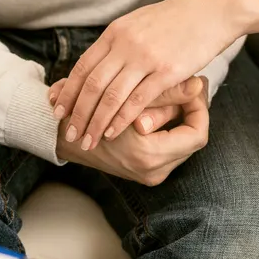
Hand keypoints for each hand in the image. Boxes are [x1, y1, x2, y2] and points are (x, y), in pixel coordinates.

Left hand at [52, 0, 258, 149]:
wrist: (214, 9)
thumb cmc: (179, 19)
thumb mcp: (140, 23)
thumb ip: (119, 42)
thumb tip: (101, 60)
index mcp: (116, 32)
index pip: (83, 66)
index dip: (68, 91)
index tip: (56, 109)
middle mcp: (126, 44)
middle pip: (92, 85)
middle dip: (77, 113)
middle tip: (68, 133)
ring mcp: (146, 57)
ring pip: (110, 96)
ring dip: (95, 122)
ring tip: (87, 140)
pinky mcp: (167, 71)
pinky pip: (137, 100)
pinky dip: (121, 119)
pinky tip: (112, 133)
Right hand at [52, 79, 209, 186]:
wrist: (59, 133)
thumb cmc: (90, 111)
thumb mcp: (130, 98)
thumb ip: (165, 93)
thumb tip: (198, 85)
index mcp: (149, 157)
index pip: (197, 134)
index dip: (199, 109)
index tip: (194, 87)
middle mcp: (152, 171)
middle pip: (190, 139)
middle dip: (189, 111)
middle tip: (189, 86)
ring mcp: (148, 173)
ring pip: (179, 142)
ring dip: (178, 116)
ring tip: (176, 91)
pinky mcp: (143, 169)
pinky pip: (166, 146)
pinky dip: (166, 125)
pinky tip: (163, 104)